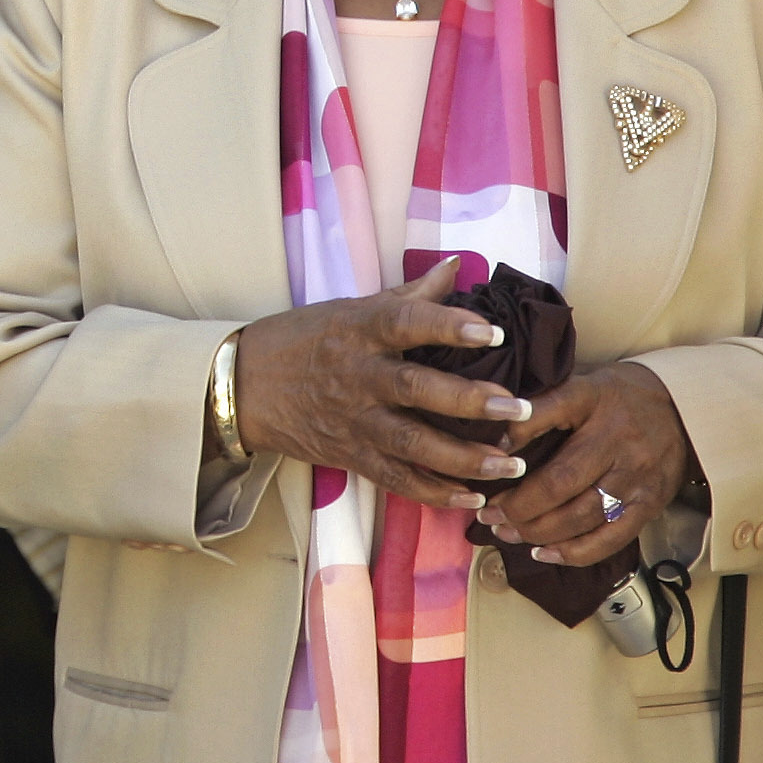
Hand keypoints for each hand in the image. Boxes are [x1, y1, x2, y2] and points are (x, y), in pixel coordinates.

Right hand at [231, 259, 531, 510]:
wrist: (242, 386)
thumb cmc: (302, 339)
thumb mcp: (347, 309)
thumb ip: (408, 295)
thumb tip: (456, 265)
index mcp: (356, 331)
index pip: (403, 322)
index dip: (447, 326)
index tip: (492, 332)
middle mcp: (356, 376)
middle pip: (416, 388)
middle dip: (470, 402)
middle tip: (520, 409)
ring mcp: (352, 420)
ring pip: (412, 443)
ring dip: (464, 458)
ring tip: (512, 465)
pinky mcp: (349, 455)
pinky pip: (395, 479)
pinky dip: (433, 493)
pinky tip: (472, 497)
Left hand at [478, 361, 692, 568]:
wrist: (684, 410)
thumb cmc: (618, 398)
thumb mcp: (580, 386)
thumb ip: (540, 408)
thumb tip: (496, 438)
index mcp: (594, 402)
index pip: (546, 415)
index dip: (513, 438)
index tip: (486, 460)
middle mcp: (617, 442)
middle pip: (560, 483)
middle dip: (518, 505)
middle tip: (488, 514)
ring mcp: (637, 478)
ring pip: (582, 516)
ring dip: (538, 531)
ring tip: (507, 533)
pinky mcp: (650, 505)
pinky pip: (611, 538)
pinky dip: (575, 551)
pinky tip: (545, 553)